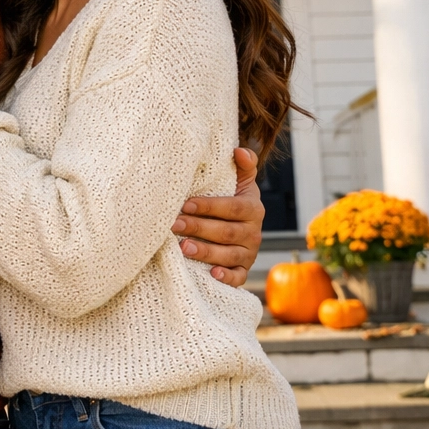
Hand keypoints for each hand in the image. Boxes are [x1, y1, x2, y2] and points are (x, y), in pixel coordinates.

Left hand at [173, 148, 264, 286]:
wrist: (237, 228)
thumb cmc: (231, 201)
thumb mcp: (240, 182)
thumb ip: (244, 165)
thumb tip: (238, 150)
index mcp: (253, 208)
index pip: (232, 207)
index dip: (209, 206)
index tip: (185, 204)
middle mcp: (254, 232)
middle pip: (226, 232)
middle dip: (199, 228)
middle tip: (175, 224)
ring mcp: (249, 254)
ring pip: (229, 255)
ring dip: (206, 252)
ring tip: (183, 247)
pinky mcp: (243, 271)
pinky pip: (238, 278)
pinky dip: (227, 277)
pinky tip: (212, 274)